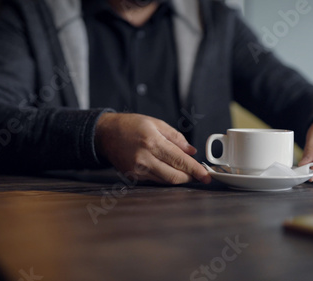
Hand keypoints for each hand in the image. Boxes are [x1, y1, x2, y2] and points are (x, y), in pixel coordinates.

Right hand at [95, 113, 210, 183]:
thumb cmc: (131, 125)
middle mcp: (144, 158)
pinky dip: (166, 177)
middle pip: (174, 176)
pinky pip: (155, 180)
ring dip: (179, 179)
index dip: (195, 170)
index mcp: (152, 142)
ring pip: (165, 181)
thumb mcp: (156, 123)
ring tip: (188, 173)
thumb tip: (191, 152)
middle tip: (200, 176)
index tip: (206, 175)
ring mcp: (137, 170)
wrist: (106, 134)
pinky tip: (170, 171)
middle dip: (190, 178)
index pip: (180, 160)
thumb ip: (176, 138)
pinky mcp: (133, 177)